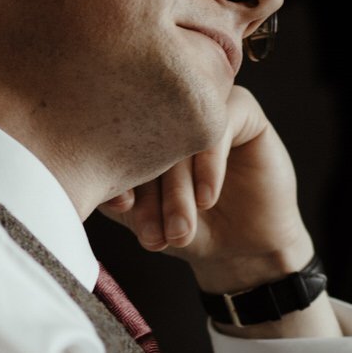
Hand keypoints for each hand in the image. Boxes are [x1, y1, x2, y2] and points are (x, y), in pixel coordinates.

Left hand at [99, 85, 313, 290]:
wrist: (243, 247)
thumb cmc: (189, 229)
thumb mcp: (146, 219)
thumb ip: (122, 202)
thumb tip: (109, 193)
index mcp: (137, 126)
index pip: (118, 140)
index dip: (117, 176)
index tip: (123, 209)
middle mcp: (168, 109)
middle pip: (147, 139)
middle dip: (150, 194)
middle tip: (154, 237)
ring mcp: (204, 105)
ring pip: (181, 136)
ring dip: (178, 190)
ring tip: (180, 231)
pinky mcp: (241, 108)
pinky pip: (219, 128)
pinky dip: (209, 168)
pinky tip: (207, 200)